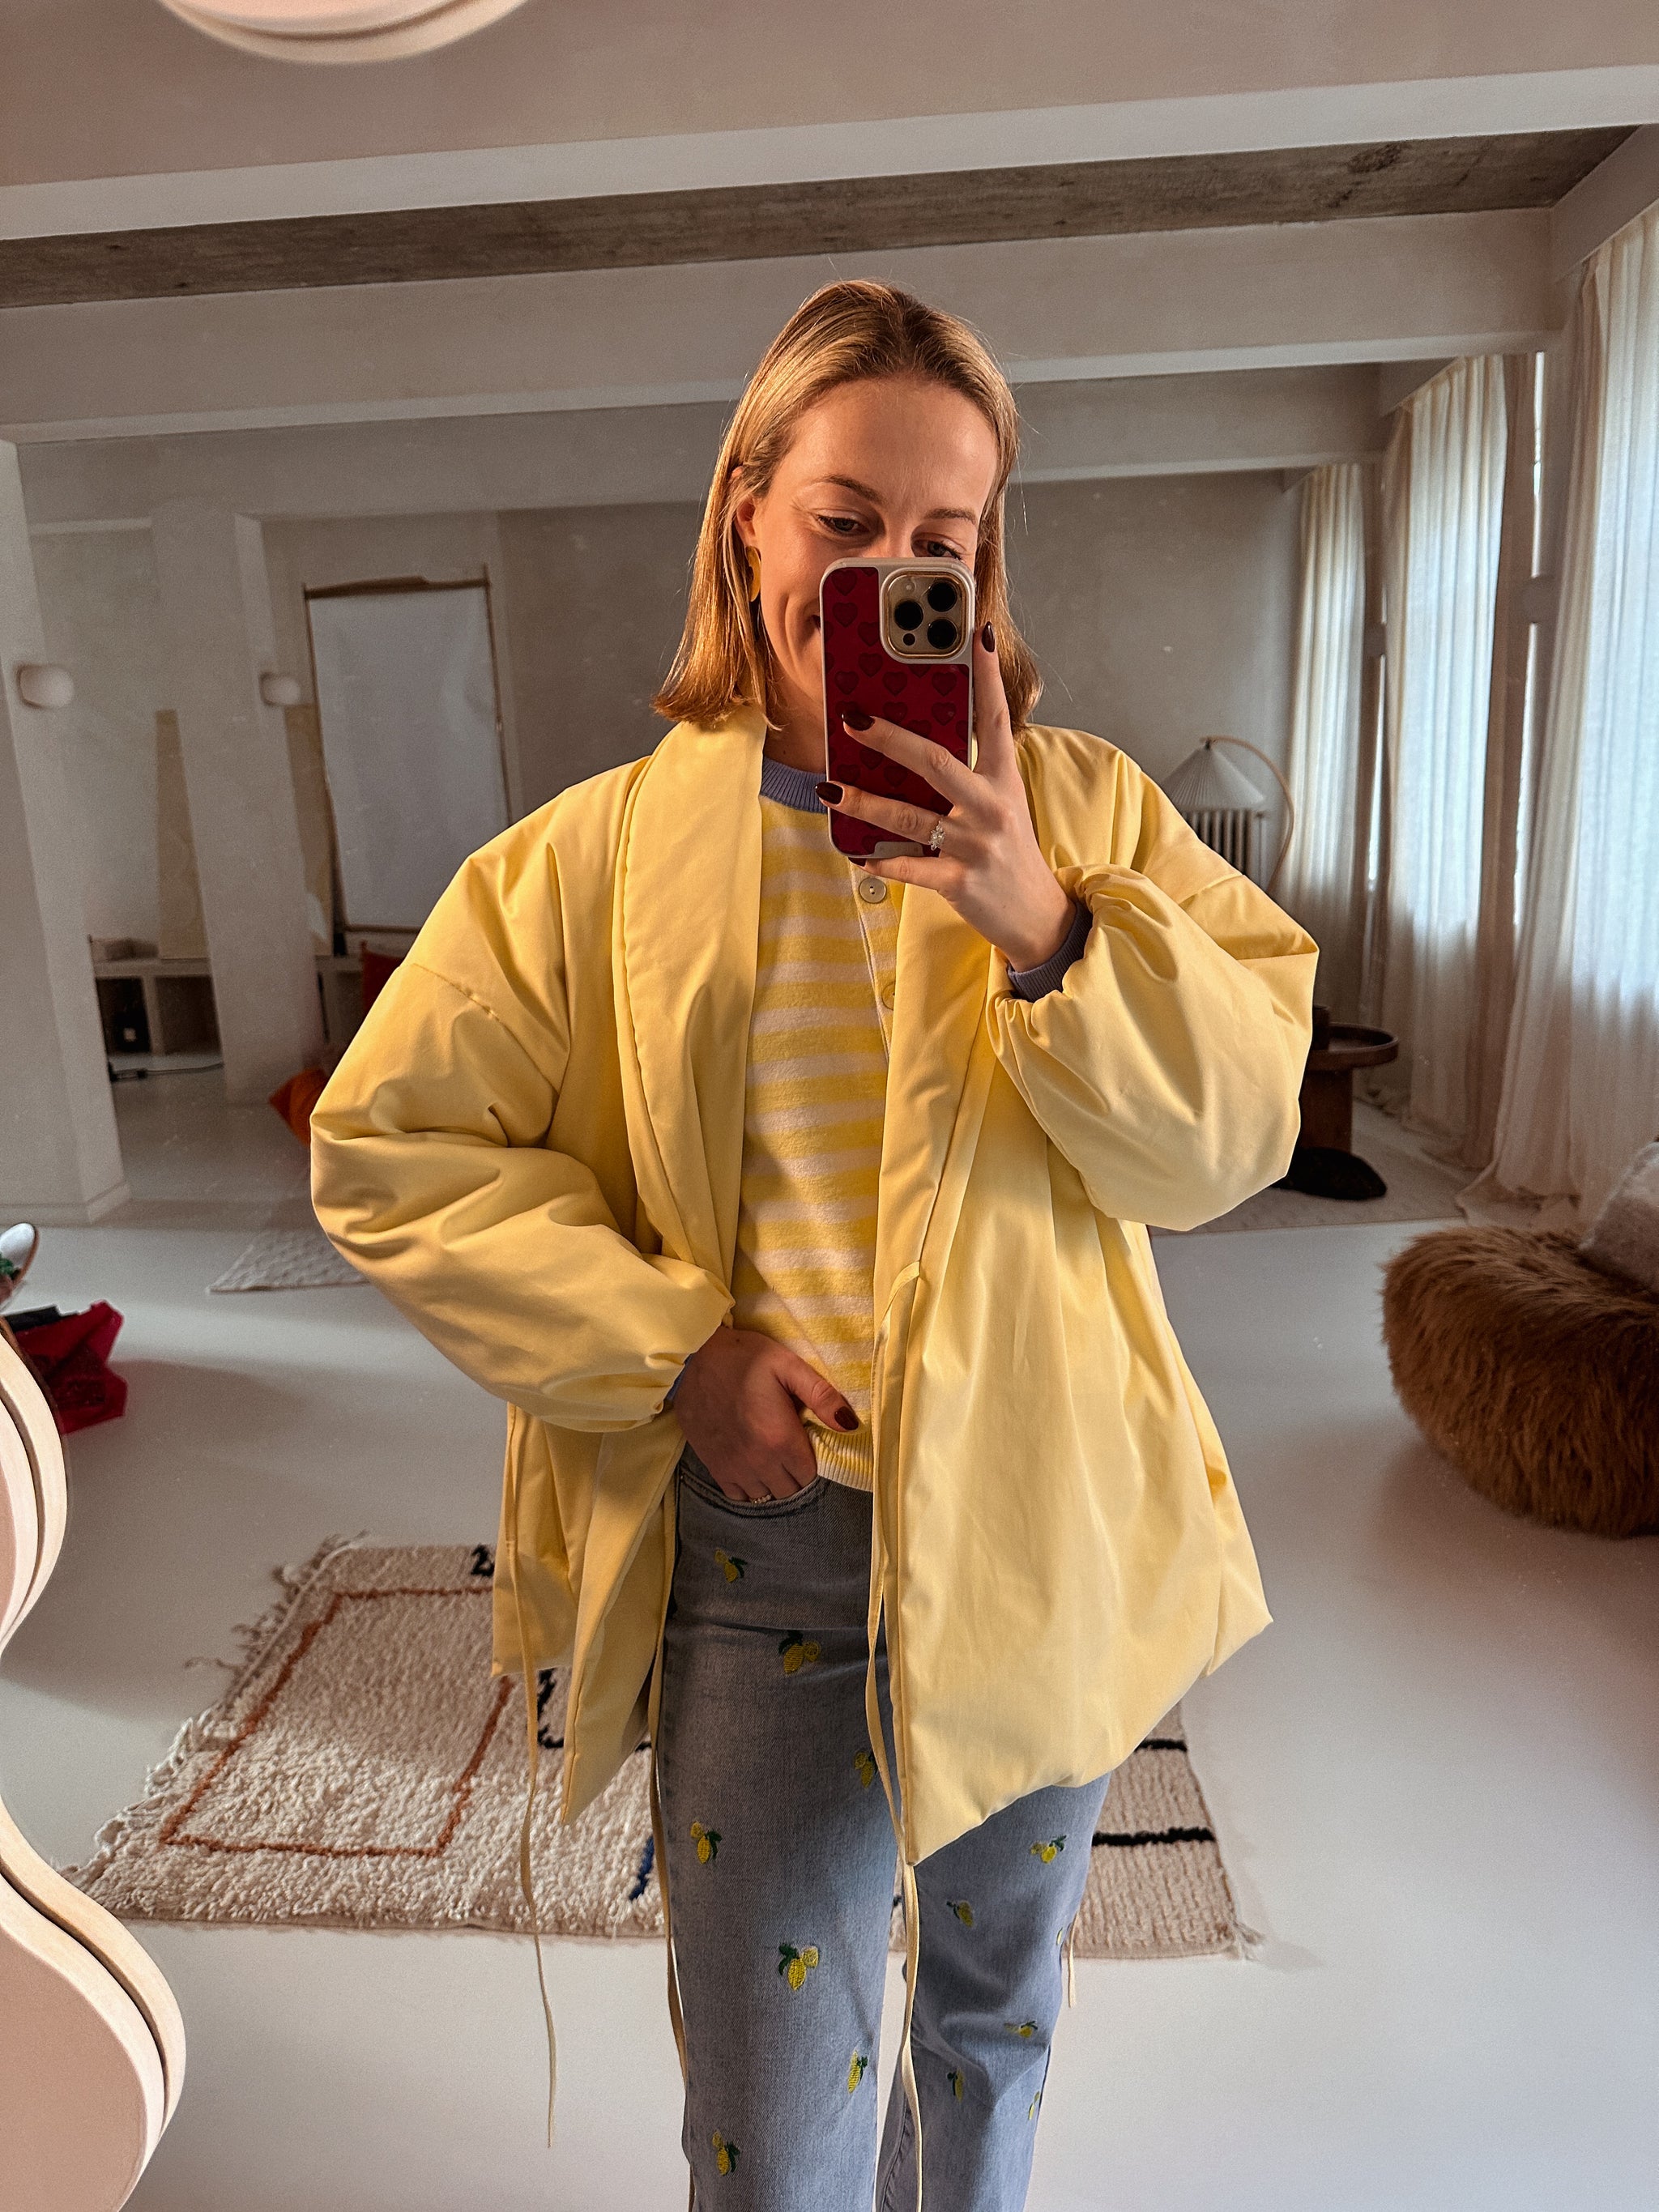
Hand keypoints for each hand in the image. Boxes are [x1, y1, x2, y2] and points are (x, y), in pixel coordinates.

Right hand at [673, 1325, 858, 1501]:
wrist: (693, 1357)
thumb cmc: (744, 1358)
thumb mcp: (788, 1366)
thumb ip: (822, 1396)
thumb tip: (851, 1424)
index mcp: (781, 1439)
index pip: (810, 1475)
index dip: (812, 1460)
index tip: (806, 1441)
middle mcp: (758, 1462)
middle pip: (790, 1489)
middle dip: (795, 1473)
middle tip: (790, 1447)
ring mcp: (734, 1467)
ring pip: (765, 1495)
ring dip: (773, 1481)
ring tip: (771, 1456)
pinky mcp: (713, 1466)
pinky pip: (738, 1495)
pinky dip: (749, 1486)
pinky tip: (751, 1465)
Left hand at [818, 625, 1074, 971]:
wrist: (1036, 914)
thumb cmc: (1007, 848)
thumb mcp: (999, 802)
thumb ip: (966, 772)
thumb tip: (909, 742)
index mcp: (1003, 778)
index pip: (995, 716)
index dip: (987, 674)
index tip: (977, 632)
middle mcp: (991, 806)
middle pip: (936, 762)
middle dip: (890, 738)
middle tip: (853, 718)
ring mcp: (975, 844)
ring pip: (909, 817)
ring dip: (864, 803)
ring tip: (829, 789)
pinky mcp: (959, 881)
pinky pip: (910, 868)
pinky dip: (881, 863)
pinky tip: (856, 855)